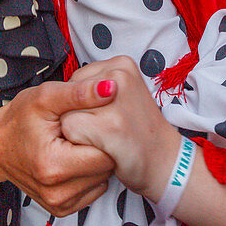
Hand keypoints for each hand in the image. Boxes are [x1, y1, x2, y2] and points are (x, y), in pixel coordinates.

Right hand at [0, 77, 117, 215]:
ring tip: (76, 144)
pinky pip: (94, 190)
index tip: (90, 122)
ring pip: (103, 179)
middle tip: (82, 131)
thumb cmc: (17, 122)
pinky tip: (75, 158)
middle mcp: (56, 190)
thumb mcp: (45, 97)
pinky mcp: (62, 207)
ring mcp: (59, 202)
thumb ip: (79, 93)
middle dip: (100, 146)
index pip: (106, 153)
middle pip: (107, 167)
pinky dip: (89, 174)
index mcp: (53, 165)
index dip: (103, 132)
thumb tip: (109, 88)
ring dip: (95, 160)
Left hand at [60, 57, 180, 199]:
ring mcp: (115, 99)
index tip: (105, 115)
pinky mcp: (109, 125)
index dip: (82, 104)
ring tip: (106, 136)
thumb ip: (92, 88)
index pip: (76, 80)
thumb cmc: (137, 131)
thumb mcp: (120, 96)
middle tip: (107, 127)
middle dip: (79, 114)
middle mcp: (119, 75)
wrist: (166, 162)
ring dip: (78, 130)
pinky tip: (103, 146)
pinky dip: (80, 144)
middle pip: (68, 94)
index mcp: (122, 64)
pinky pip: (70, 130)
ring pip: (66, 112)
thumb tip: (59, 92)